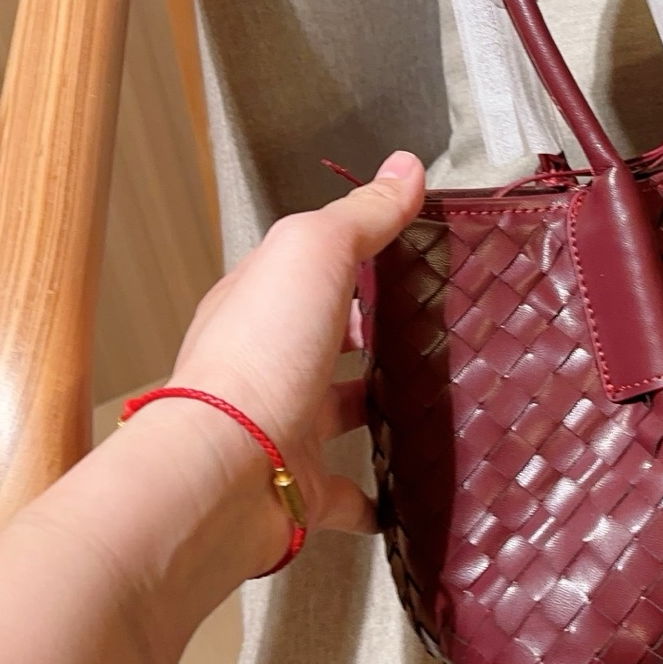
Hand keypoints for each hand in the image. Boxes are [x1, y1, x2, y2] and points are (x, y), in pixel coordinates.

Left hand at [163, 150, 425, 538]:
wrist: (226, 472)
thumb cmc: (260, 354)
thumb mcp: (313, 253)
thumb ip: (362, 215)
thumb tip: (404, 167)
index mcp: (258, 302)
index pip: (310, 268)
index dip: (357, 255)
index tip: (413, 251)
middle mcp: (267, 365)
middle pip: (323, 339)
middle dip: (370, 331)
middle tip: (435, 323)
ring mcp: (286, 428)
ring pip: (340, 411)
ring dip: (378, 406)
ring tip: (436, 397)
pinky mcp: (304, 489)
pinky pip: (349, 495)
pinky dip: (378, 496)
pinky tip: (411, 494)